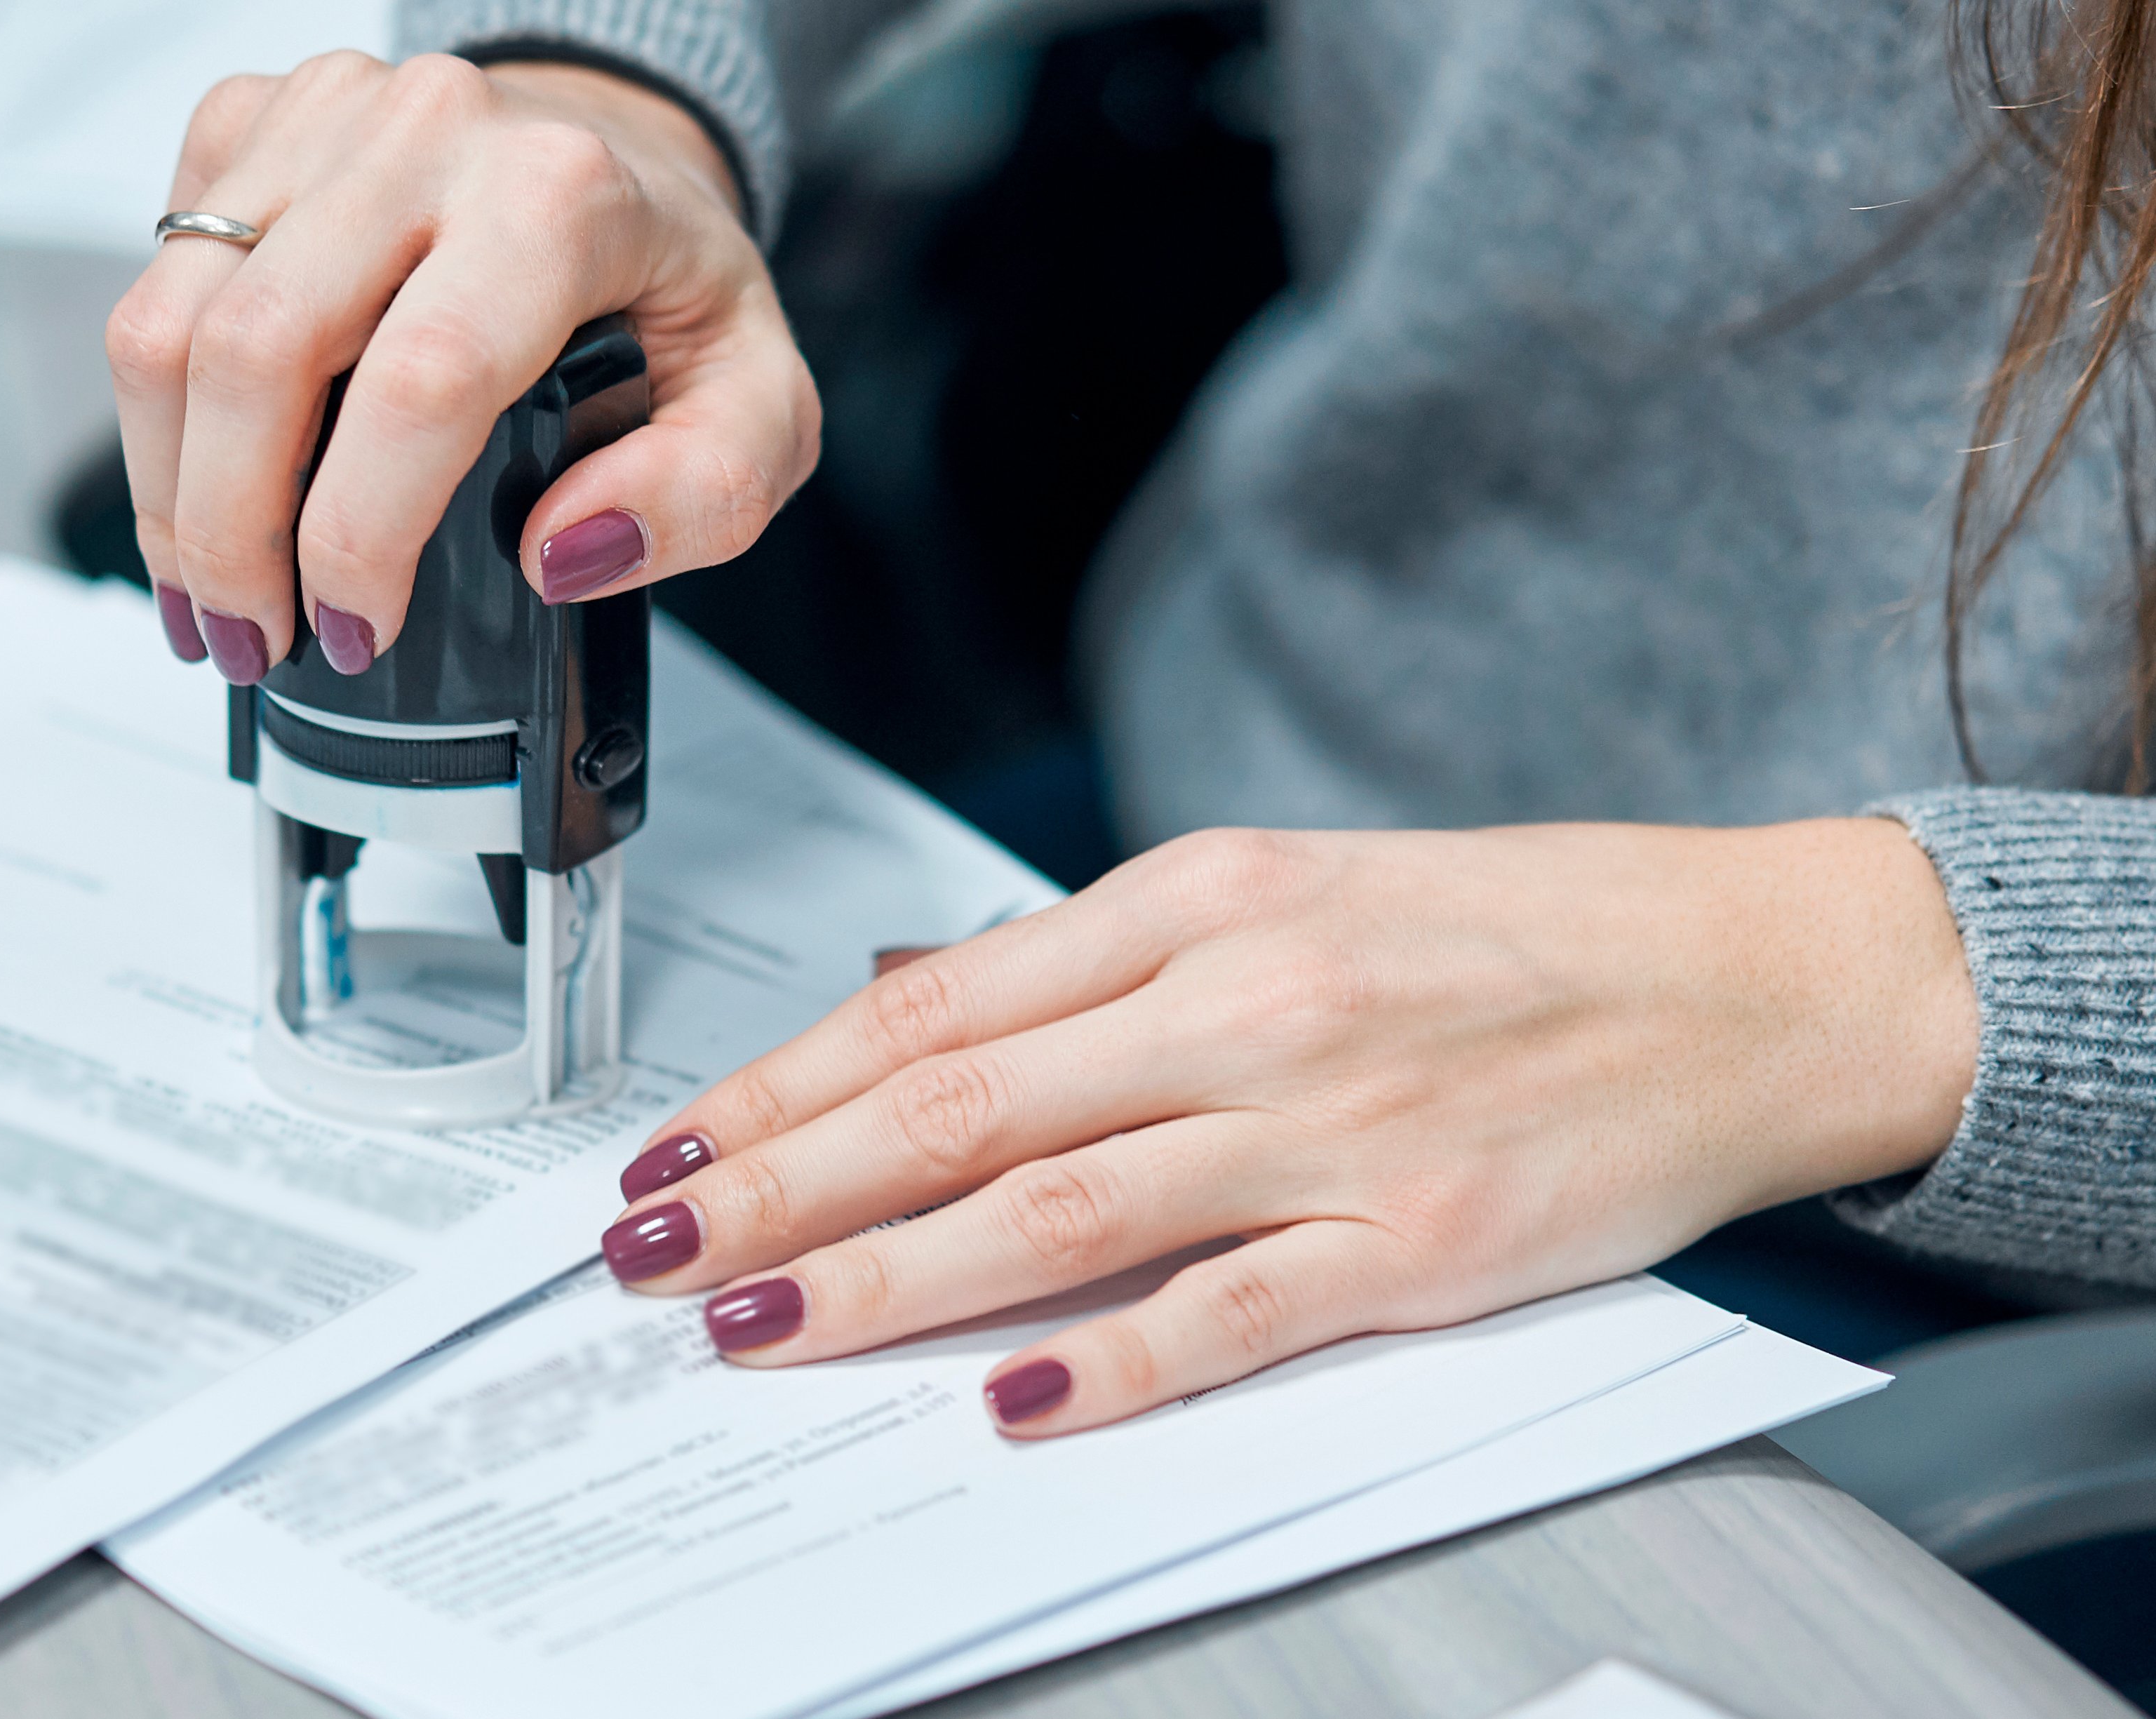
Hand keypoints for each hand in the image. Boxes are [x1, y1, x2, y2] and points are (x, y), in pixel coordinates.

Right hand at [106, 52, 816, 681]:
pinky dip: (157, 408)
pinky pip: (154, 276)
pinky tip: (204, 474)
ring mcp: (323, 120)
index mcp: (555, 198)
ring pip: (167, 321)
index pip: (419, 383)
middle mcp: (428, 134)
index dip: (360, 535)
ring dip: (167, 488)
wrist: (611, 145)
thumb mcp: (757, 404)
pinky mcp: (250, 125)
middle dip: (228, 535)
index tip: (357, 628)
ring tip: (205, 586)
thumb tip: (562, 552)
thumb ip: (703, 493)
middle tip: (253, 637)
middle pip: (257, 354)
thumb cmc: (663, 280)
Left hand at [601, 821, 1979, 1434]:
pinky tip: (1002, 1399)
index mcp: (1194, 902)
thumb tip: (906, 997)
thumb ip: (1088, 962)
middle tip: (652, 1252)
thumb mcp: (1278, 892)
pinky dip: (1107, 1360)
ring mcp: (1328, 1124)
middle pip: (954, 1106)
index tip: (671, 1152)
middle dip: (777, 1187)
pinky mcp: (1417, 1240)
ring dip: (883, 1275)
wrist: (1748, 973)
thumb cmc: (1506, 931)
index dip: (778, 1087)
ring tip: (755, 1324)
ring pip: (1053, 1206)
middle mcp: (1242, 1000)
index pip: (929, 1009)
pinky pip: (1228, 1310)